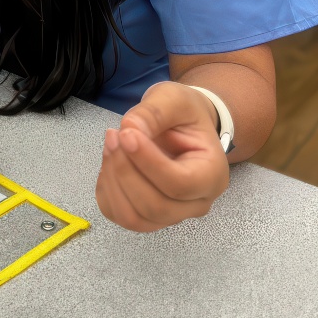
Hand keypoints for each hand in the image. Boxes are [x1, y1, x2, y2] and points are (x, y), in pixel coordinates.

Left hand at [96, 81, 229, 231]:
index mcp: (212, 175)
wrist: (182, 127)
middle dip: (125, 170)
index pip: (179, 184)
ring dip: (112, 181)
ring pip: (134, 217)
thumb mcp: (173, 99)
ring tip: (110, 145)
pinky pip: (117, 214)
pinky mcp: (145, 216)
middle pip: (155, 205)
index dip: (147, 161)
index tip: (125, 133)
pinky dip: (105, 189)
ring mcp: (171, 215)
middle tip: (114, 134)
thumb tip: (130, 129)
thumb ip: (154, 112)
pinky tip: (110, 161)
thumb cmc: (183, 114)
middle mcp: (196, 203)